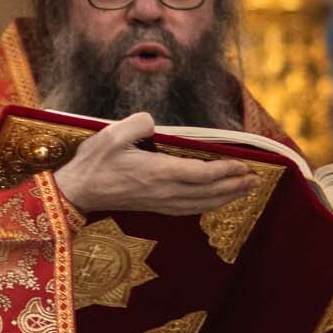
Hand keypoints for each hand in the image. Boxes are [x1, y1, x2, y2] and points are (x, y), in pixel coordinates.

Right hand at [51, 114, 254, 217]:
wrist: (76, 192)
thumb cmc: (93, 162)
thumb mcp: (111, 134)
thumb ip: (136, 124)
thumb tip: (153, 123)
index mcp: (157, 172)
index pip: (201, 174)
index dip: (226, 171)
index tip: (244, 165)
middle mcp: (163, 191)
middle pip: (208, 192)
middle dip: (234, 186)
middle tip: (256, 179)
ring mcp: (160, 202)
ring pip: (202, 204)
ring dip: (226, 197)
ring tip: (244, 190)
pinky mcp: (154, 207)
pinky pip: (189, 209)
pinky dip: (207, 205)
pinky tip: (214, 202)